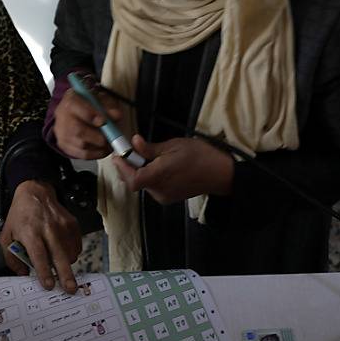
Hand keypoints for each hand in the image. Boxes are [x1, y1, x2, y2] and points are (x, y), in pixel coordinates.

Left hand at [0, 180, 81, 293]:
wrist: (36, 193)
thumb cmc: (20, 216)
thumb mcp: (7, 234)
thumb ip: (11, 257)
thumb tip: (22, 273)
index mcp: (30, 232)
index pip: (38, 255)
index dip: (44, 271)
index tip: (48, 285)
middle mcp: (48, 229)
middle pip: (59, 256)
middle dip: (65, 274)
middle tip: (70, 289)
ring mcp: (62, 226)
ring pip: (69, 253)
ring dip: (66, 264)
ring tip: (59, 264)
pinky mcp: (72, 224)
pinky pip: (76, 246)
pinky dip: (71, 253)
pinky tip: (62, 251)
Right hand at [54, 85, 122, 159]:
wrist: (70, 112)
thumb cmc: (86, 105)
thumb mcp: (97, 99)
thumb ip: (107, 106)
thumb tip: (116, 115)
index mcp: (71, 102)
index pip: (78, 109)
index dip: (92, 116)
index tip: (103, 121)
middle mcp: (63, 118)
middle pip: (78, 131)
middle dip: (98, 137)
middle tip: (111, 138)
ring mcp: (62, 133)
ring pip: (81, 145)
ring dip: (99, 147)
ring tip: (110, 144)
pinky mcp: (64, 146)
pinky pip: (82, 155)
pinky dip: (96, 154)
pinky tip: (103, 149)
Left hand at [113, 135, 234, 203]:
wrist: (221, 174)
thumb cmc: (200, 156)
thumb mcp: (174, 145)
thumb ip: (150, 148)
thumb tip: (134, 142)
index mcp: (159, 176)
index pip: (131, 179)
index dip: (121, 168)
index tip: (118, 155)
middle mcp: (159, 190)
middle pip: (134, 182)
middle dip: (129, 167)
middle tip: (130, 151)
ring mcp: (164, 196)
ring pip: (143, 184)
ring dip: (139, 171)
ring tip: (147, 156)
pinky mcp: (169, 198)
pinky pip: (152, 187)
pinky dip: (149, 176)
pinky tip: (157, 166)